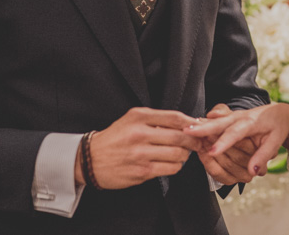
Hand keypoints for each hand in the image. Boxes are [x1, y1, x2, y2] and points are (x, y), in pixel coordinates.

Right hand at [75, 107, 200, 189]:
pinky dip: (176, 166)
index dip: (191, 123)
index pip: (175, 117)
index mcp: (139, 117)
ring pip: (178, 154)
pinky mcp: (142, 171)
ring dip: (184, 155)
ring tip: (180, 153)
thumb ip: (156, 119)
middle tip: (197, 142)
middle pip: (180, 136)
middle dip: (194, 141)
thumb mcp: (132, 120)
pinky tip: (170, 163)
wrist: (90, 159)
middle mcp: (140, 134)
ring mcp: (141, 154)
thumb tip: (186, 123)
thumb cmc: (115, 138)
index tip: (198, 127)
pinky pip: (170, 168)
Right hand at [186, 103, 288, 177]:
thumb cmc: (276, 127)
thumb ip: (263, 157)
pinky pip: (215, 122)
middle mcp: (239, 117)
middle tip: (188, 132)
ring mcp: (232, 116)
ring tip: (185, 130)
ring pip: (214, 120)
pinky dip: (203, 124)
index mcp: (251, 121)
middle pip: (219, 123)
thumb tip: (252, 172)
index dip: (223, 143)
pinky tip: (192, 128)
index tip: (211, 152)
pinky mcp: (227, 118)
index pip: (236, 133)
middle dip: (203, 128)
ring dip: (200, 125)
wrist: (277, 112)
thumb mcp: (275, 142)